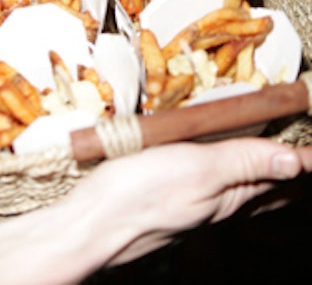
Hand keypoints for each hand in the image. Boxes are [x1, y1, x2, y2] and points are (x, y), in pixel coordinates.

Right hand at [70, 137, 311, 265]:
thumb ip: (243, 162)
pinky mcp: (174, 203)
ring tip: (276, 160)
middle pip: (266, 189)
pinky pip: (217, 189)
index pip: (280, 178)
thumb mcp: (197, 169)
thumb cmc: (139, 195)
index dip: (302, 161)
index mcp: (230, 196)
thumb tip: (296, 163)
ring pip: (242, 190)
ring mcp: (196, 207)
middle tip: (301, 154)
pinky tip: (225, 170)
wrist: (90, 227)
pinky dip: (234, 175)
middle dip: (289, 171)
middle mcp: (218, 205)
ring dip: (264, 173)